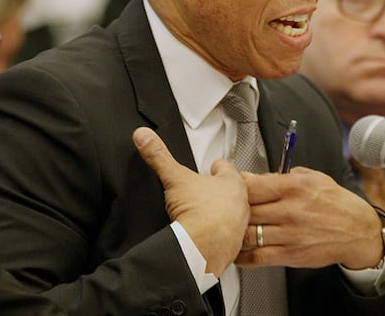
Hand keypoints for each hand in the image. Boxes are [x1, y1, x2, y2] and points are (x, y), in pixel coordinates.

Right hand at [133, 127, 249, 276]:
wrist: (202, 248)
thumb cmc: (198, 212)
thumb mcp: (174, 177)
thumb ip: (158, 155)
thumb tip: (144, 136)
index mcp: (232, 182)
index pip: (227, 168)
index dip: (218, 166)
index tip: (215, 165)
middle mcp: (241, 204)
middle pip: (233, 192)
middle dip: (222, 192)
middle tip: (209, 192)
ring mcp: (240, 227)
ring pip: (234, 216)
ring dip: (223, 215)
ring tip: (207, 216)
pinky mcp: (234, 248)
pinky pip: (229, 240)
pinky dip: (220, 238)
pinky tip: (207, 238)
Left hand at [235, 166, 383, 269]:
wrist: (358, 231)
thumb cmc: (337, 204)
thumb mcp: (313, 178)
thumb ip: (282, 175)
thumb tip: (255, 176)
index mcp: (295, 187)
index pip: (251, 185)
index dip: (235, 186)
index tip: (229, 187)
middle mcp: (290, 210)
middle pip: (246, 209)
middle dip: (232, 208)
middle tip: (226, 208)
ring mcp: (290, 234)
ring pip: (248, 233)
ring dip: (235, 231)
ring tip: (229, 228)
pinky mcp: (291, 255)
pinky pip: (257, 256)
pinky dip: (242, 255)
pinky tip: (237, 250)